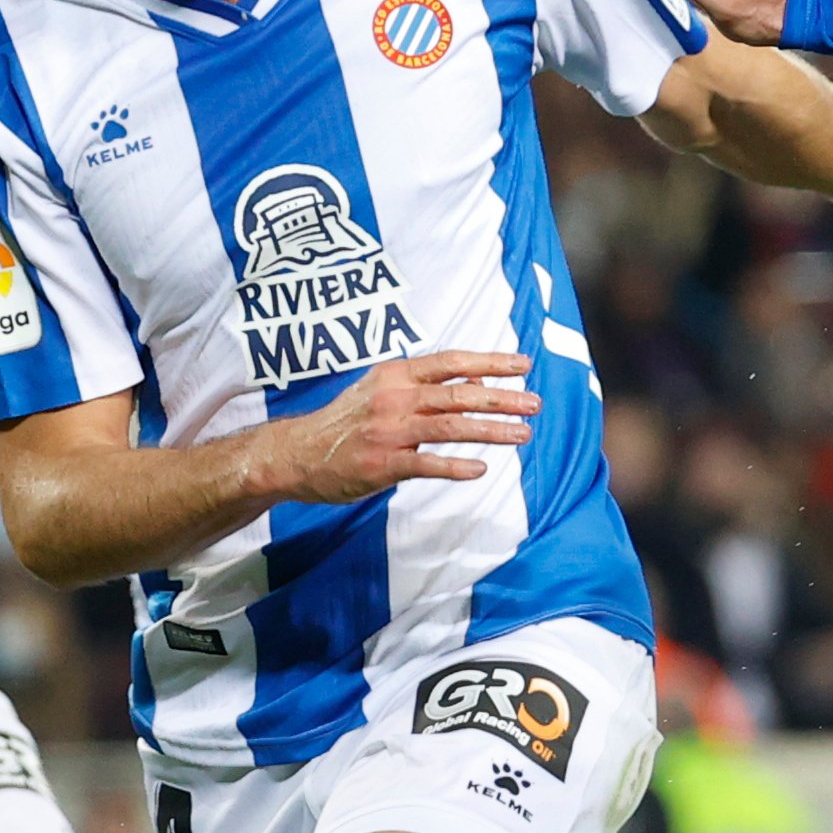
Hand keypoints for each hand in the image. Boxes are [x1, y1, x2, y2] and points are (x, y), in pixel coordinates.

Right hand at [255, 350, 536, 504]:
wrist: (297, 453)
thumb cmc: (348, 421)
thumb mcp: (384, 391)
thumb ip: (428, 387)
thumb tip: (479, 385)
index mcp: (396, 375)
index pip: (451, 362)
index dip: (490, 362)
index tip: (523, 364)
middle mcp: (394, 397)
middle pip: (458, 394)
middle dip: (502, 398)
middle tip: (535, 404)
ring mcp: (389, 430)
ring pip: (450, 426)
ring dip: (491, 431)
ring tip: (523, 434)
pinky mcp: (383, 463)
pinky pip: (426, 463)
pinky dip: (455, 466)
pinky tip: (480, 470)